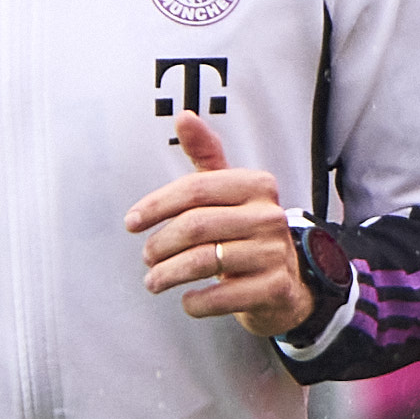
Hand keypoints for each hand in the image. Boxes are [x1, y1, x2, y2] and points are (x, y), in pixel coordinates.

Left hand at [125, 113, 314, 333]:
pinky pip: (221, 296)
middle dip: (160, 244)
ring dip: (169, 274)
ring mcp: (273, 253)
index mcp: (256, 185)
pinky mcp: (274, 288)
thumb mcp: (230, 190)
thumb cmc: (248, 232)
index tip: (132, 221)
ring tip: (155, 280)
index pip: (195, 189)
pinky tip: (189, 299)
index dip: (157, 205)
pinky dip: (196, 301)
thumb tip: (184, 117)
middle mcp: (269, 216)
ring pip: (204, 261)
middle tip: (147, 256)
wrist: (288, 282)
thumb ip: (206, 155)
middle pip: (196, 226)